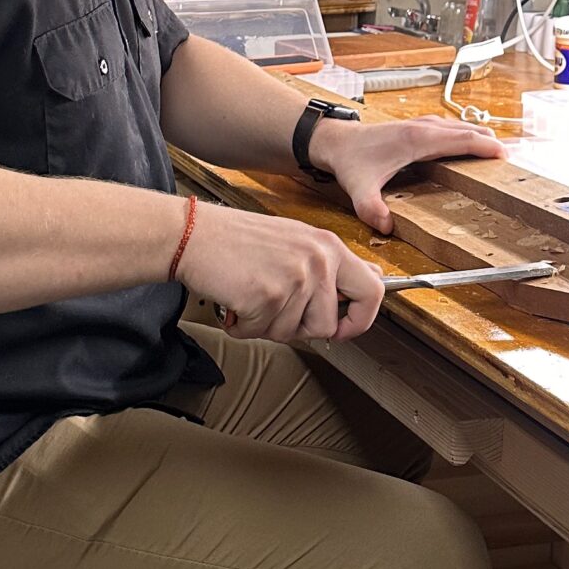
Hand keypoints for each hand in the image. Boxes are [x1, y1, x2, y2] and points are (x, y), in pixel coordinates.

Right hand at [182, 202, 386, 343]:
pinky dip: (245, 326)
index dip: (361, 320)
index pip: (372, 292)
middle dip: (302, 329)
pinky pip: (263, 332)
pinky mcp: (268, 297)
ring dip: (267, 325)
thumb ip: (333, 264)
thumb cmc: (239, 241)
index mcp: (329, 247)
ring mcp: (295, 279)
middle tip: (277, 312)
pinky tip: (236, 302)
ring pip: (293, 333)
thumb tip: (375, 277)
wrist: (194, 234)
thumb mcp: (298, 241)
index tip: (343, 328)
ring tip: (251, 296)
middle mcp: (318, 261)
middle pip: (329, 325)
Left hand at [309, 115, 504, 235]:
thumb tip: (386, 226)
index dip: (484, 147)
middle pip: (465, 130)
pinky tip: (466, 142)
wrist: (335, 141)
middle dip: (488, 142)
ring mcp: (419, 125)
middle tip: (509, 158)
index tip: (504, 156)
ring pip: (457, 127)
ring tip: (496, 149)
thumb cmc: (349, 160)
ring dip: (477, 136)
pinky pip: (447, 128)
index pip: (460, 140)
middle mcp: (422, 128)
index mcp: (417, 140)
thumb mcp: (360, 189)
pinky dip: (462, 134)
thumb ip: (372, 209)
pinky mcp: (414, 128)